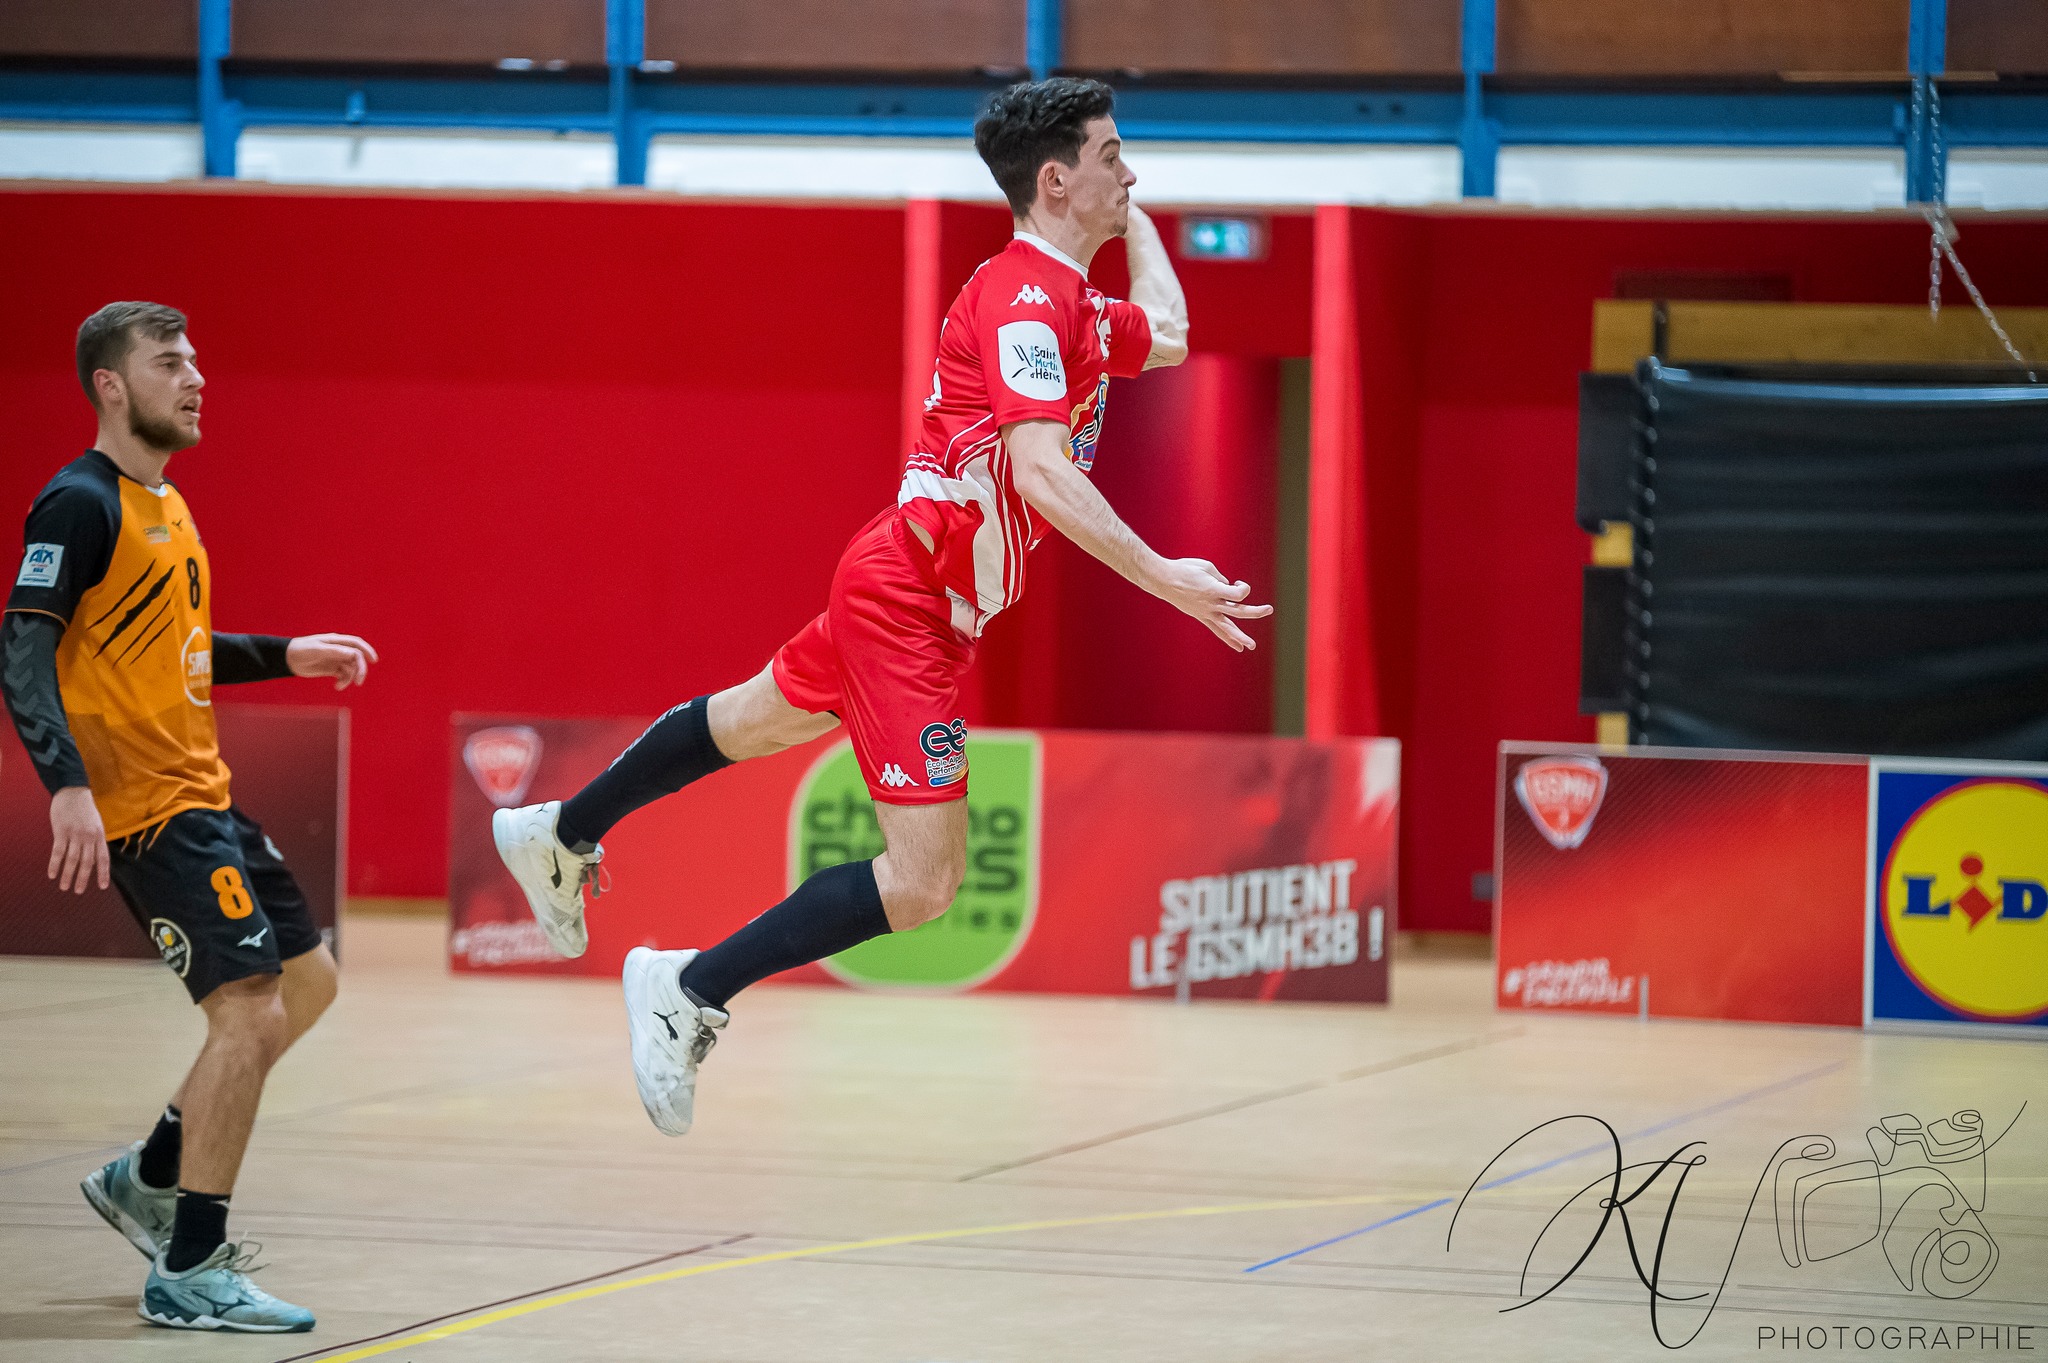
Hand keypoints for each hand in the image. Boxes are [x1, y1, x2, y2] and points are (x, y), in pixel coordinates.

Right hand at [49, 786, 107, 894]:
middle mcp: (89, 837)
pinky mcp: (61, 831)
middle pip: (87, 862)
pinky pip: (58, 851)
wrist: (73, 791)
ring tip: (64, 887)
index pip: (103, 858)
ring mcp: (75, 834)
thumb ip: (95, 841)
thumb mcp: (96, 825)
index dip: (103, 873)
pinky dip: (55, 864)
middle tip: (78, 892)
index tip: (102, 887)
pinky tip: (51, 874)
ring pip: (72, 859)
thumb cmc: (85, 810)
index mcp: (100, 836)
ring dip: (68, 875)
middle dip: (83, 879)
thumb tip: (93, 860)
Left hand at [287, 633, 379, 689]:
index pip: (357, 644)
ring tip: (339, 686)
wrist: (287, 659)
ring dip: (349, 678)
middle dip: (360, 670)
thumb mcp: (317, 650)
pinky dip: (344, 681)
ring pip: (351, 669)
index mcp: (336, 641)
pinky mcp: (332, 669)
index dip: (367, 651)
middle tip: (358, 682)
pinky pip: (344, 675)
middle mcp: (339, 650)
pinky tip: (337, 686)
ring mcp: (336, 659)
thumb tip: (353, 654)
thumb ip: (335, 651)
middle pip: (357, 658)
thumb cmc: (301, 650)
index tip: (373, 661)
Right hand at [1150, 558, 1272, 651]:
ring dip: (1241, 636)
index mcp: (1214, 590)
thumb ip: (1221, 578)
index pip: (1239, 593)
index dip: (1243, 587)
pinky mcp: (1200, 616)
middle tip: (1269, 610)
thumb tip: (1227, 587)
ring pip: (1227, 627)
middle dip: (1255, 611)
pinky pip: (1217, 630)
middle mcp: (1211, 604)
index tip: (1237, 582)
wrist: (1164, 579)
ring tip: (1252, 646)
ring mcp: (1206, 612)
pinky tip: (1239, 647)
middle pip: (1238, 611)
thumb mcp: (1206, 567)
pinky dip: (1228, 638)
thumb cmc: (1185, 569)